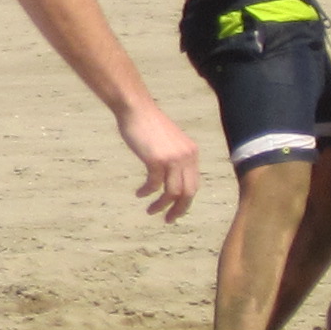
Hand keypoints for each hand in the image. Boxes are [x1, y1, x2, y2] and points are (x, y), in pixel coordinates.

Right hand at [118, 98, 198, 221]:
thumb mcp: (169, 142)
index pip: (194, 184)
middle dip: (179, 209)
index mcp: (192, 152)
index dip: (185, 200)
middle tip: (169, 220)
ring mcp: (172, 159)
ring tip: (151, 211)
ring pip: (172, 192)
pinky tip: (139, 194)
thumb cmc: (149, 124)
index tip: (176, 210)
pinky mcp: (156, 160)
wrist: (136, 109)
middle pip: (188, 192)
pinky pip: (154, 184)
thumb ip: (174, 157)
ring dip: (161, 205)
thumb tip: (171, 178)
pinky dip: (147, 192)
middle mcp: (186, 157)